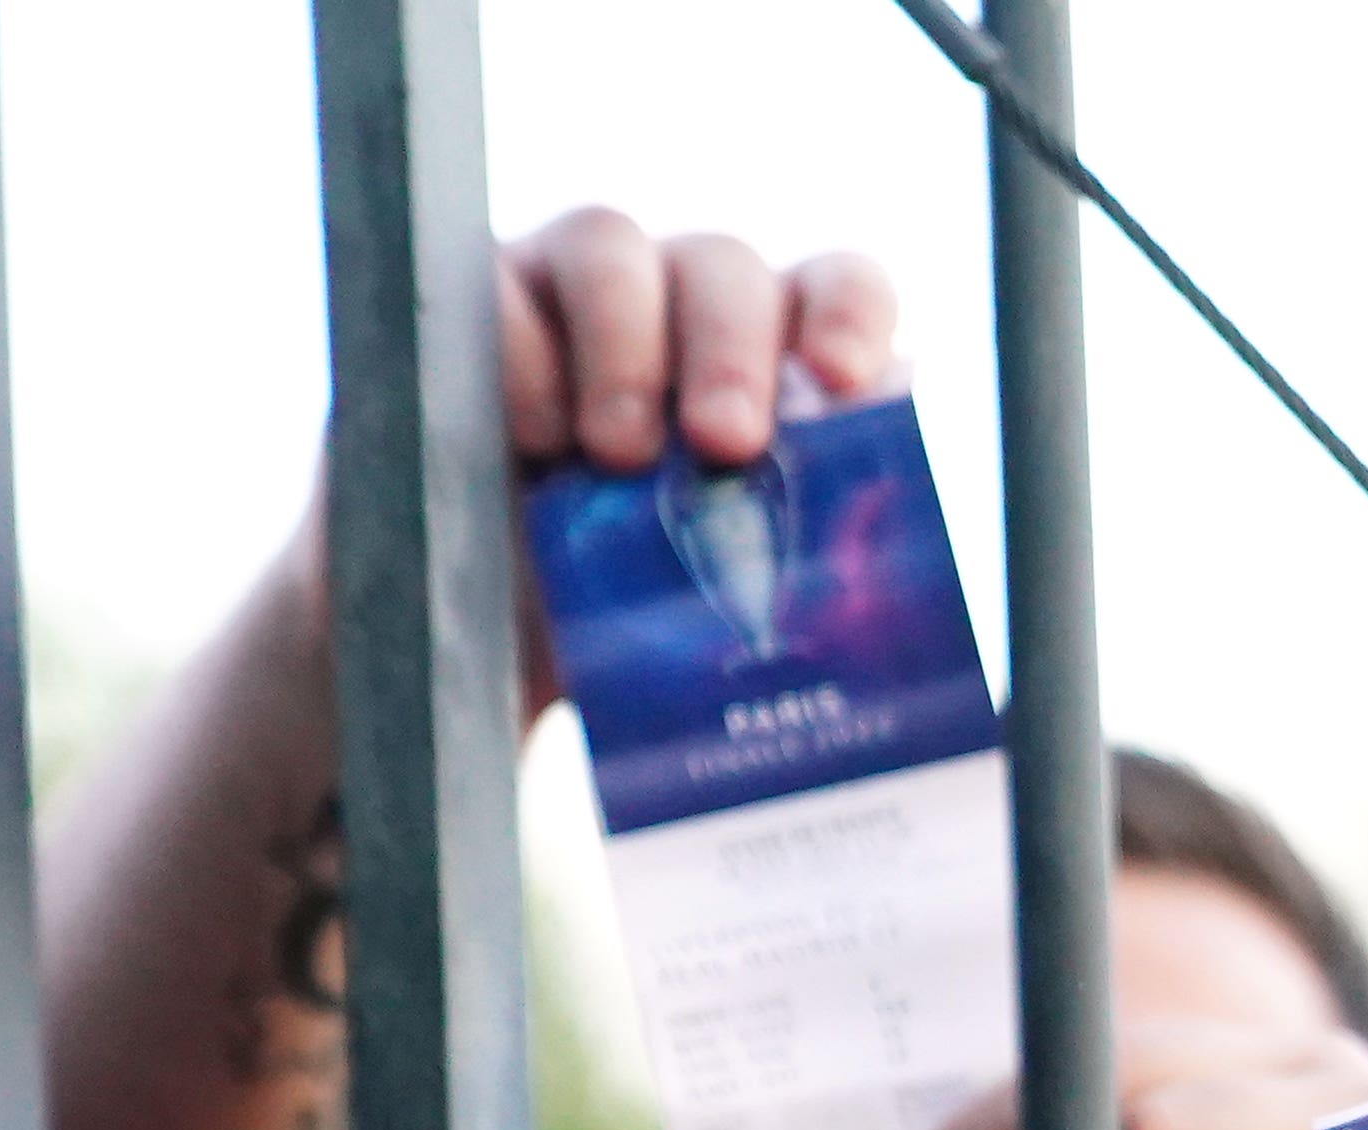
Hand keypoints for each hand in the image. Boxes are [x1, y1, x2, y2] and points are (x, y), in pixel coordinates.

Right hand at [492, 210, 903, 711]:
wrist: (510, 644)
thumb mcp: (734, 593)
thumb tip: (882, 595)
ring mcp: (578, 289)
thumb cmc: (650, 612)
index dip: (848, 315)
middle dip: (728, 352)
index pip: (839, 286)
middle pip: (724, 269)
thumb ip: (806, 559)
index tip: (842, 383)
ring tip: (618, 456)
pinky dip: (523, 355)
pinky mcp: (484, 304)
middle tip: (724, 445)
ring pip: (609, 248)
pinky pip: (501, 289)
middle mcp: (686, 304)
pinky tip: (537, 437)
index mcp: (779, 356)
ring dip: (625, 350)